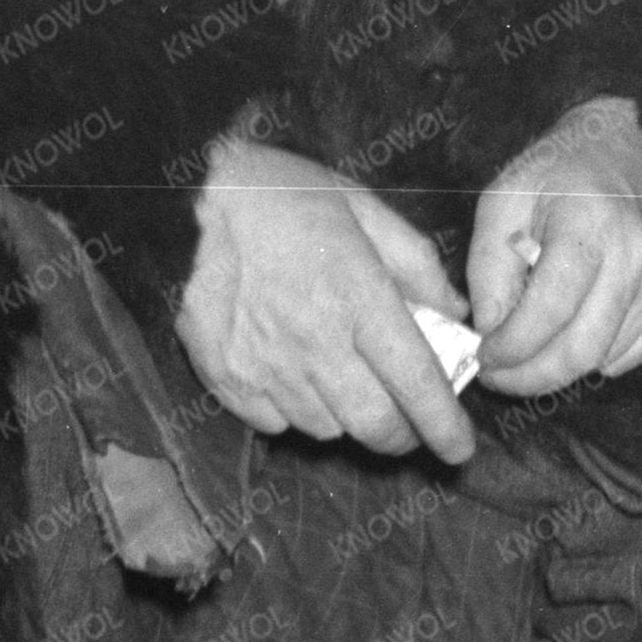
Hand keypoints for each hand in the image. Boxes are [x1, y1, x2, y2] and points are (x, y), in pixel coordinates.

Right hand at [174, 135, 478, 464]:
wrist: (180, 199)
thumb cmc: (279, 192)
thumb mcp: (363, 205)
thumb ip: (415, 263)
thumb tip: (455, 311)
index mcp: (357, 296)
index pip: (416, 383)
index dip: (445, 425)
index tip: (461, 449)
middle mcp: (314, 342)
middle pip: (374, 425)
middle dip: (404, 436)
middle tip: (411, 425)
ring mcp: (265, 367)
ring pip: (327, 430)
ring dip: (349, 419)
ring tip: (346, 381)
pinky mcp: (225, 378)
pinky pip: (276, 424)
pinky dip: (296, 413)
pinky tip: (295, 376)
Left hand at [466, 95, 641, 398]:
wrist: (633, 149)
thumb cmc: (560, 172)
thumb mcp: (503, 200)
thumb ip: (487, 268)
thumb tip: (491, 333)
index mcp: (589, 223)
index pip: (548, 312)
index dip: (509, 349)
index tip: (482, 357)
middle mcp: (637, 256)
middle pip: (580, 351)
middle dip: (528, 377)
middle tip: (497, 375)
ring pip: (601, 360)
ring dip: (556, 365)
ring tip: (533, 336)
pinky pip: (626, 356)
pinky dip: (591, 357)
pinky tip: (575, 324)